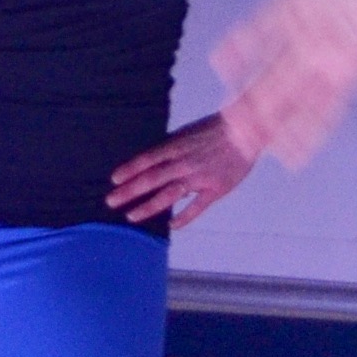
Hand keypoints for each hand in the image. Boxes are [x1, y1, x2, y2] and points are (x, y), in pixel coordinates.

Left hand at [106, 112, 258, 227]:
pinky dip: (184, 217)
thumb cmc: (215, 130)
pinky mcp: (216, 189)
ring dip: (148, 206)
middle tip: (111, 201)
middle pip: (152, 178)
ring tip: (131, 216)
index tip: (114, 180)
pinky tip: (171, 225)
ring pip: (169, 194)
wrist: (246, 131)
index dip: (129, 169)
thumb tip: (150, 163)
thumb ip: (169, 148)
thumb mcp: (187, 133)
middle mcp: (184, 162)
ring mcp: (199, 177)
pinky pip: (197, 206)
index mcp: (176, 146)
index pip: (147, 159)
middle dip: (129, 191)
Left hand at [209, 0, 356, 167]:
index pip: (325, 110)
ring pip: (268, 72)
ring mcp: (298, 38)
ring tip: (226, 117)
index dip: (307, 135)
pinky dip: (239, 47)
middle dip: (265, 122)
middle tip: (243, 145)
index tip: (289, 160)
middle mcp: (318, 59)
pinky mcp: (284, 11)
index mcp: (346, 69)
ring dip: (247, 94)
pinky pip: (257, 31)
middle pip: (288, 98)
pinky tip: (220, 64)